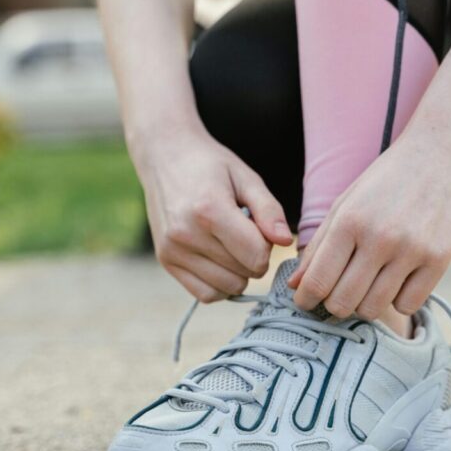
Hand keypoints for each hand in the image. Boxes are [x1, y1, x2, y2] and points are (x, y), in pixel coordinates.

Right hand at [135, 128, 293, 301]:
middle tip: (242, 233)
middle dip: (252, 258)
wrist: (165, 156)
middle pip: (244, 274)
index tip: (258, 228)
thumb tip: (286, 242)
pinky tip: (219, 261)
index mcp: (209, 210)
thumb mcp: (246, 178)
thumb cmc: (210, 166)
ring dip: (238, 273)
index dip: (267, 246)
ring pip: (227, 289)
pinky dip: (220, 285)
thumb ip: (269, 210)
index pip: (256, 256)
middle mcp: (186, 234)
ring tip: (229, 244)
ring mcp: (173, 251)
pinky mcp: (166, 261)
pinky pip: (205, 294)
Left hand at [288, 131, 450, 318]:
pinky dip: (399, 300)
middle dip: (334, 304)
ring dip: (366, 303)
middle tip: (340, 292)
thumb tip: (295, 285)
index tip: (306, 301)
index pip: (317, 281)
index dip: (305, 299)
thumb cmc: (388, 179)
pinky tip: (398, 280)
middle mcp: (379, 238)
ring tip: (369, 284)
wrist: (443, 152)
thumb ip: (319, 245)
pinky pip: (408, 305)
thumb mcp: (347, 203)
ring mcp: (411, 250)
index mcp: (349, 221)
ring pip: (374, 308)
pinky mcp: (440, 259)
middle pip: (343, 302)